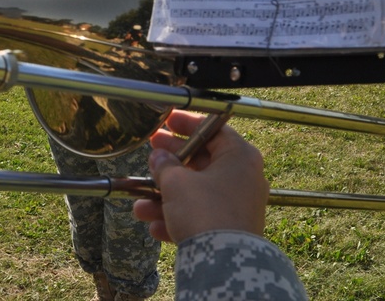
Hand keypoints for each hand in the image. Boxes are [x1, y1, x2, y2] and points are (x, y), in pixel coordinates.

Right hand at [133, 110, 267, 243]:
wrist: (223, 263)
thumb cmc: (205, 213)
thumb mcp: (177, 182)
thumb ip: (164, 165)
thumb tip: (158, 157)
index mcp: (240, 157)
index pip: (214, 130)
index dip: (187, 124)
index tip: (168, 121)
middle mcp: (244, 178)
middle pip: (203, 162)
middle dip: (171, 163)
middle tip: (151, 153)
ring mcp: (239, 205)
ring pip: (197, 193)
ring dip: (167, 197)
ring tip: (140, 203)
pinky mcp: (231, 228)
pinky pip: (201, 216)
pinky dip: (178, 218)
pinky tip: (155, 225)